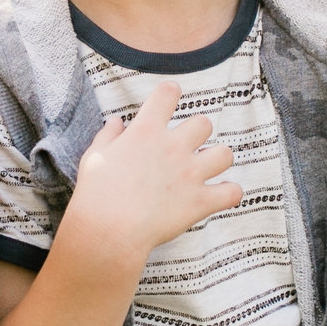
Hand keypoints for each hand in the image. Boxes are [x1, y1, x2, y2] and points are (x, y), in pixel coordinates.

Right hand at [66, 82, 241, 260]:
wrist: (108, 231)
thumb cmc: (96, 194)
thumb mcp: (94, 156)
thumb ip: (108, 135)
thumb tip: (116, 122)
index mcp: (146, 131)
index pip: (168, 94)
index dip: (169, 95)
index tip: (167, 103)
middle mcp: (173, 147)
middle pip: (204, 123)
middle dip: (197, 133)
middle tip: (185, 148)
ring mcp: (190, 174)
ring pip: (225, 154)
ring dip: (217, 160)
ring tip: (206, 170)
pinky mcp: (200, 202)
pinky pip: (232, 192)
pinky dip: (229, 194)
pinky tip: (219, 196)